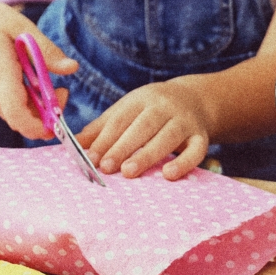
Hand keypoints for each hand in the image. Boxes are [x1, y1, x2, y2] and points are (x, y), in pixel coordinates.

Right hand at [0, 0, 76, 140]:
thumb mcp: (20, 26)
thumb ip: (46, 50)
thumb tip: (72, 68)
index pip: (18, 115)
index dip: (41, 125)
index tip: (59, 114)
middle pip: (23, 119)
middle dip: (46, 112)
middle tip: (60, 89)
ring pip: (16, 115)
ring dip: (34, 105)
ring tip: (36, 75)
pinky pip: (7, 108)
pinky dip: (21, 100)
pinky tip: (20, 77)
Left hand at [77, 80, 209, 180]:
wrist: (196, 100)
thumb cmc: (152, 110)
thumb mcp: (128, 110)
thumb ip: (102, 128)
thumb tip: (74, 144)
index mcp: (142, 99)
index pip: (121, 119)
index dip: (105, 139)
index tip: (90, 158)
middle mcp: (165, 107)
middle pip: (142, 127)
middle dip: (123, 147)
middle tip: (106, 167)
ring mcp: (185, 122)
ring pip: (167, 137)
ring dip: (147, 155)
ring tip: (129, 173)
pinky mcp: (201, 137)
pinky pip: (195, 151)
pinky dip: (184, 163)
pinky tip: (169, 175)